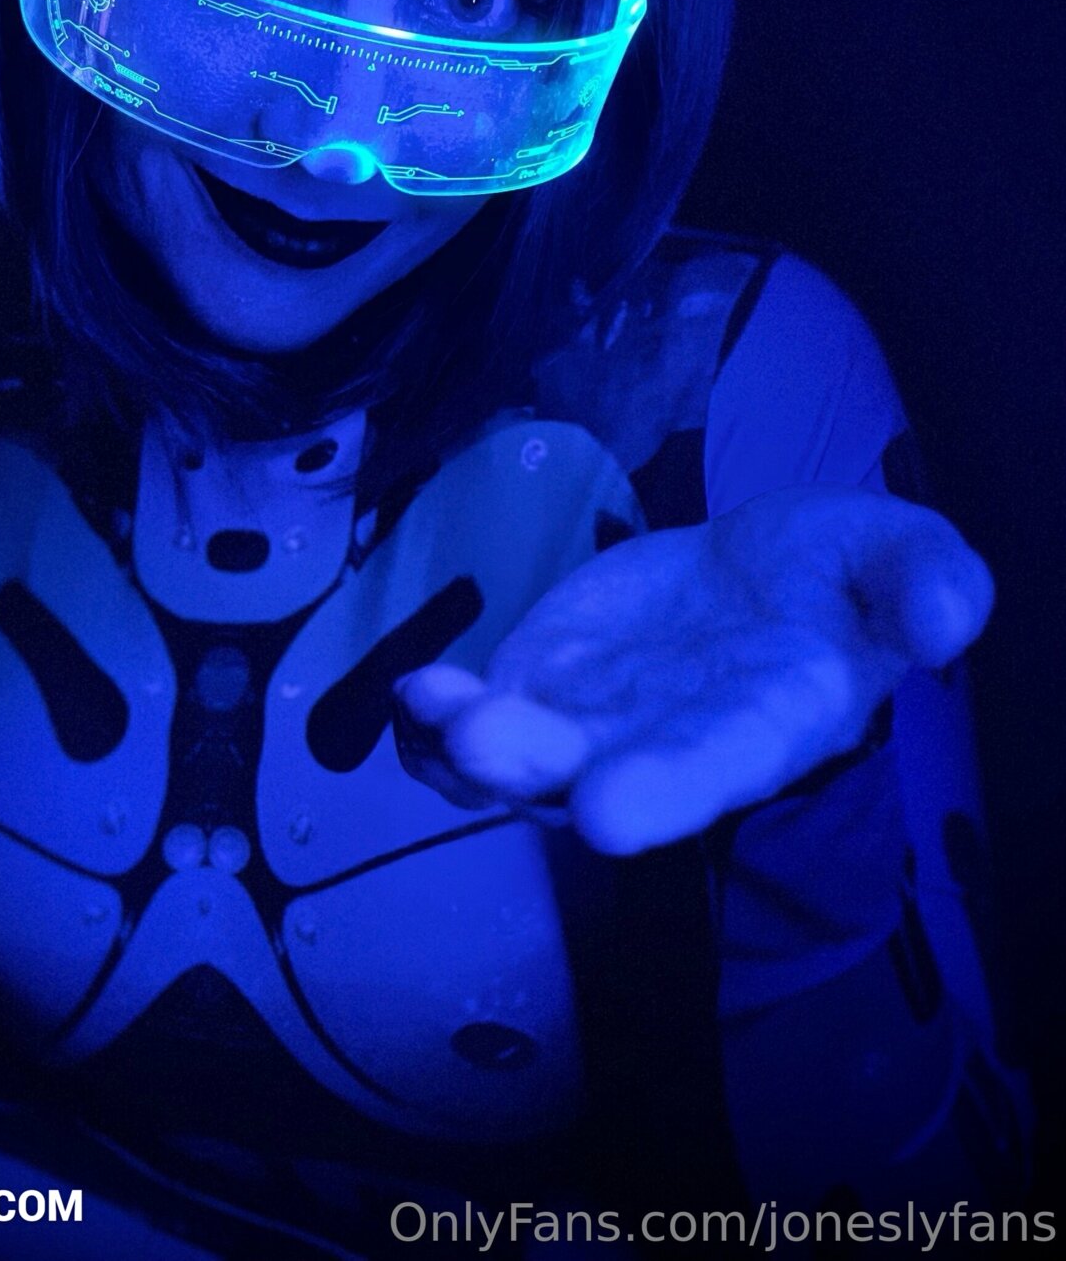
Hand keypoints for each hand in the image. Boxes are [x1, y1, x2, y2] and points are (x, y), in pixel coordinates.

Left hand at [391, 486, 991, 853]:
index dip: (663, 788)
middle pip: (601, 773)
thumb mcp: (895, 551)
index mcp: (765, 719)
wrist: (758, 573)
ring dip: (467, 744)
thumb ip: (925, 579)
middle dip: (541, 772)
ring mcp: (592, 725)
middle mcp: (668, 744)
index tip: (607, 812)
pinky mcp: (537, 689)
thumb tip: (948, 625)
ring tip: (435, 703)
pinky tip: (415, 690)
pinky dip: (437, 718)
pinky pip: (475, 722)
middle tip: (485, 752)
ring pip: (520, 760)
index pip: (717, 761)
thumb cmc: (833, 573)